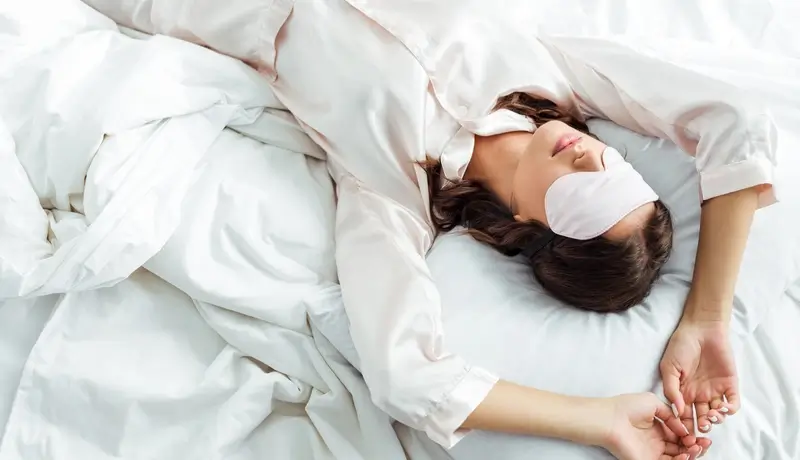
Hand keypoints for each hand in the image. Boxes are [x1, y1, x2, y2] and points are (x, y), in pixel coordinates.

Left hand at [599, 393, 710, 459]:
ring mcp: (652, 452)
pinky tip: (686, 454)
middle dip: (696, 446)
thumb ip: (671, 415)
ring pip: (678, 458)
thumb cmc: (627, 407)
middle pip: (682, 448)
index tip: (701, 434)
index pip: (680, 436)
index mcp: (657, 427)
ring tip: (697, 447)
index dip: (692, 436)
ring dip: (691, 454)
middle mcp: (656, 441)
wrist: (610, 418)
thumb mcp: (653, 403)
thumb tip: (684, 429)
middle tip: (704, 443)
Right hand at [660, 318, 740, 434]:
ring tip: (711, 416)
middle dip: (701, 427)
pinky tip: (723, 408)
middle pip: (701, 418)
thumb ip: (670, 389)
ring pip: (717, 414)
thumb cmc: (680, 346)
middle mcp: (699, 395)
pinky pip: (733, 403)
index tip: (683, 431)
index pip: (683, 415)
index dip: (683, 425)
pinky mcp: (730, 384)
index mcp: (682, 392)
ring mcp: (715, 390)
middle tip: (701, 427)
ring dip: (715, 420)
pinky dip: (730, 410)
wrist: (701, 329)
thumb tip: (676, 411)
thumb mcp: (668, 367)